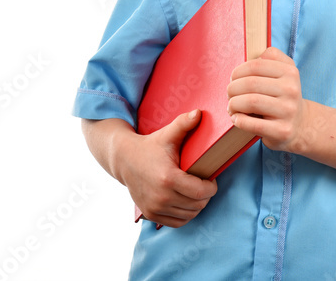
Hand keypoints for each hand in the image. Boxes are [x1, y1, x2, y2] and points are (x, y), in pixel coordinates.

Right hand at [119, 110, 217, 227]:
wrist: (124, 160)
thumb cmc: (150, 146)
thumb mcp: (167, 134)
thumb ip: (184, 124)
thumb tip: (200, 113)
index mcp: (168, 178)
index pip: (201, 192)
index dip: (211, 187)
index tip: (211, 179)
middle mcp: (161, 196)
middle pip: (197, 205)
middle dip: (205, 195)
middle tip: (204, 184)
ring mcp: (155, 208)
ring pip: (189, 215)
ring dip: (196, 205)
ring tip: (195, 192)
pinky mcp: (151, 214)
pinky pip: (178, 222)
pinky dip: (185, 215)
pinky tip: (185, 202)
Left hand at [227, 47, 308, 152]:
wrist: (300, 125)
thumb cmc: (283, 95)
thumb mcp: (284, 71)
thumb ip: (271, 57)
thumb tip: (251, 57)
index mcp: (290, 72)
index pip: (256, 65)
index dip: (238, 71)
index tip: (233, 79)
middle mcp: (292, 90)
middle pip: (251, 83)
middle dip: (232, 89)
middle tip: (229, 94)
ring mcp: (288, 111)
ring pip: (250, 102)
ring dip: (233, 104)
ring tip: (231, 107)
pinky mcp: (283, 130)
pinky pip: (253, 123)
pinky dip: (239, 120)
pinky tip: (236, 118)